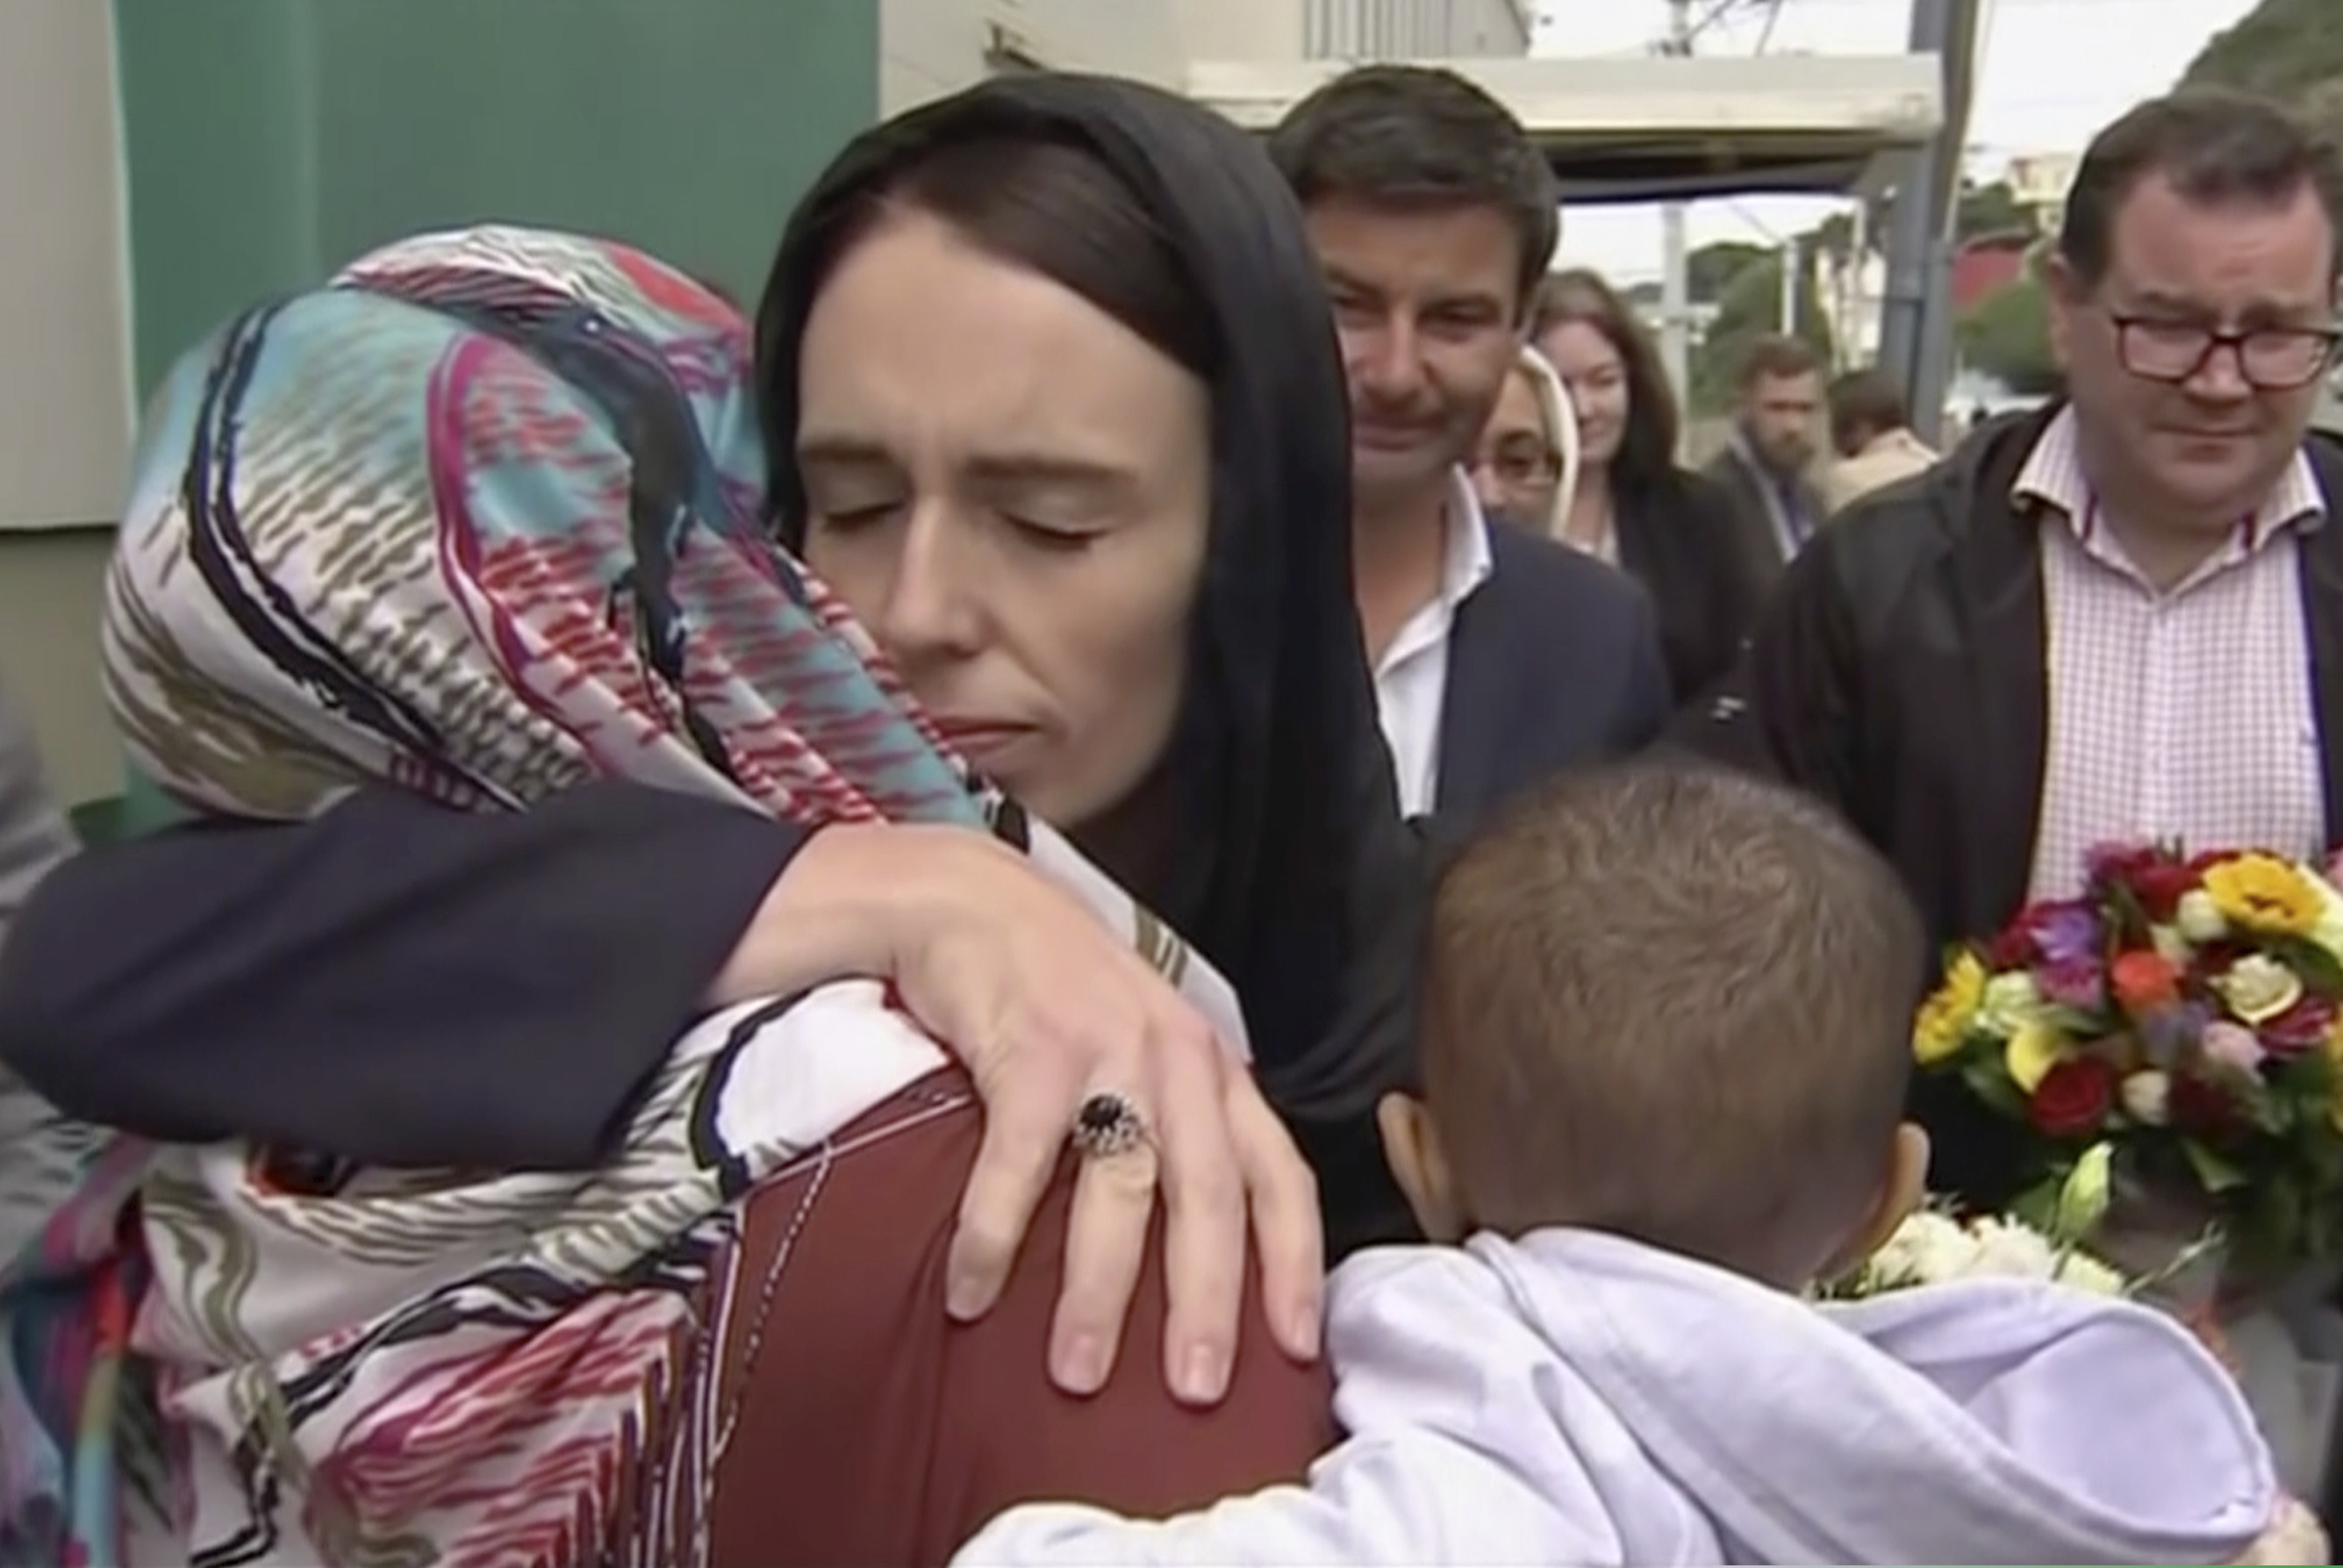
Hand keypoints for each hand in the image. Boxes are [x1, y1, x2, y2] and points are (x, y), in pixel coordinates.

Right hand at [712, 822, 1323, 1404]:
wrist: (969, 900)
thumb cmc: (1057, 991)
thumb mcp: (1141, 1047)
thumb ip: (1175, 1126)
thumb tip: (1191, 1254)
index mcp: (1213, 1069)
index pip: (1280, 1173)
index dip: (1295, 1263)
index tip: (1298, 1348)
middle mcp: (1176, 1058)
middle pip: (1211, 1196)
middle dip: (1208, 1301)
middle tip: (1196, 1390)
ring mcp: (1106, 1048)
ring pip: (1122, 1187)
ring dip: (1100, 1290)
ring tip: (1077, 1374)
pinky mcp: (1030, 1047)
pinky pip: (1019, 1160)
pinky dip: (994, 1233)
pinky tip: (970, 1291)